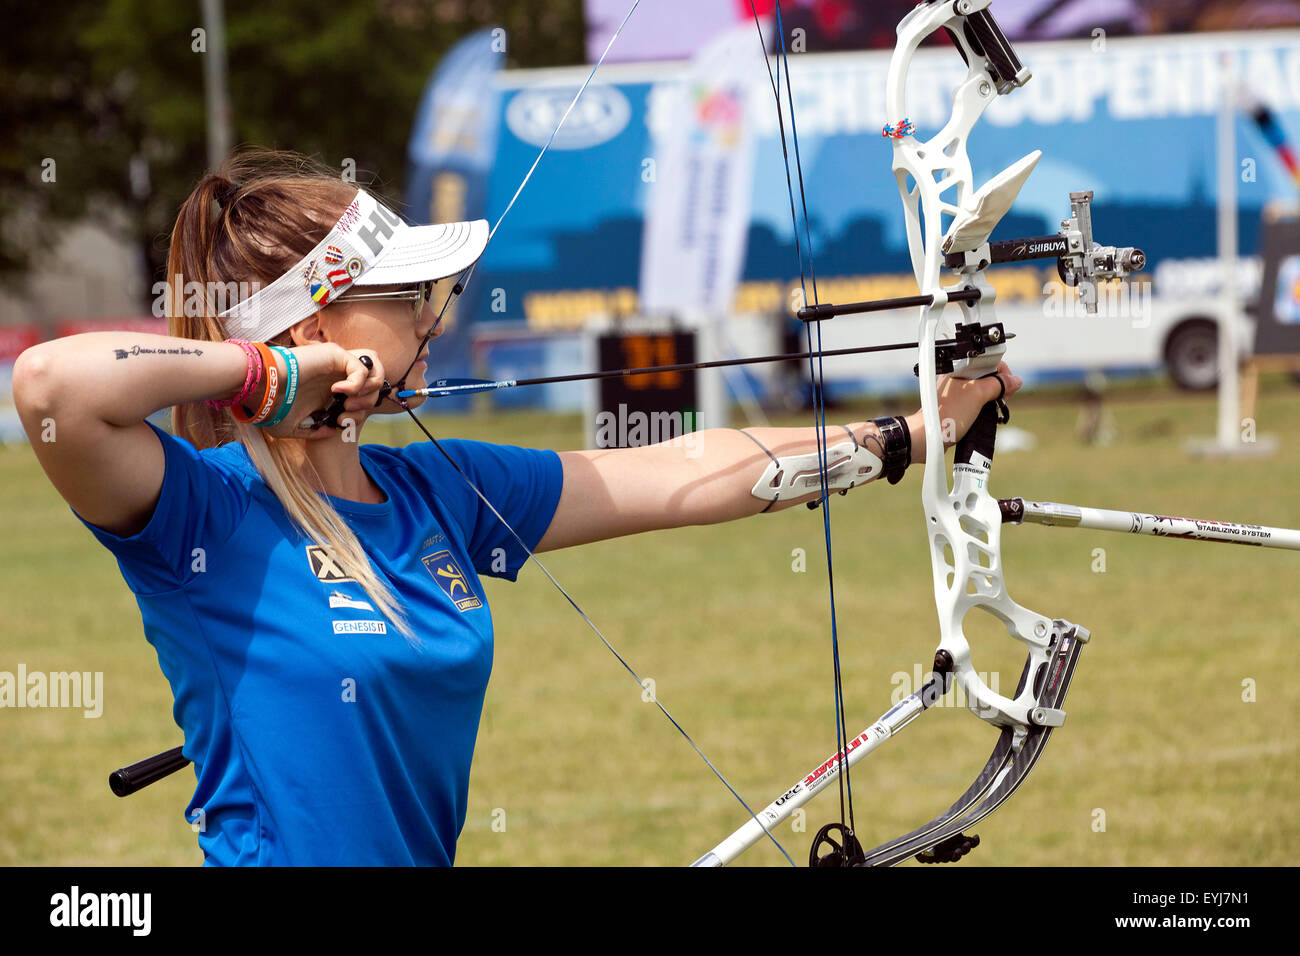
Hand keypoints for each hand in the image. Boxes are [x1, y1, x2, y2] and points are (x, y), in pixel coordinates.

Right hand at [261, 343, 385, 437]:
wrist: (261, 390)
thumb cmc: (272, 405)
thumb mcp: (293, 427)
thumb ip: (314, 430)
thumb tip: (333, 431)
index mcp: (331, 392)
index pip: (363, 399)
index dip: (359, 415)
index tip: (341, 424)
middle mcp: (338, 376)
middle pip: (375, 385)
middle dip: (367, 405)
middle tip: (346, 414)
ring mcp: (338, 364)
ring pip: (374, 373)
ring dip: (366, 394)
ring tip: (346, 404)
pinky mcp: (335, 354)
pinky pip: (361, 367)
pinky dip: (357, 383)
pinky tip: (338, 392)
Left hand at [906, 362, 1022, 461]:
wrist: (929, 437)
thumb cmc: (946, 415)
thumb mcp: (977, 395)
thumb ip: (998, 384)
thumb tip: (1015, 380)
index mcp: (960, 369)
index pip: (990, 363)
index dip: (1003, 374)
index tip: (1006, 388)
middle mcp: (958, 378)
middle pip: (989, 377)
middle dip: (999, 389)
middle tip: (1000, 400)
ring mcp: (958, 393)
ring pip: (984, 391)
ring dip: (993, 400)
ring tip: (991, 410)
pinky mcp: (958, 406)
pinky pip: (977, 403)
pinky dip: (984, 408)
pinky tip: (985, 416)